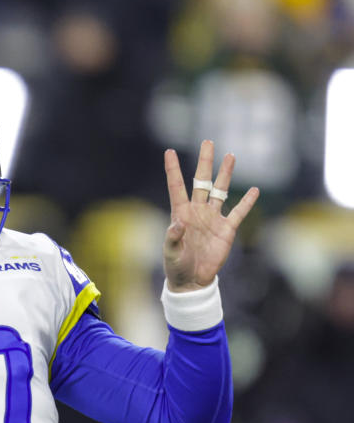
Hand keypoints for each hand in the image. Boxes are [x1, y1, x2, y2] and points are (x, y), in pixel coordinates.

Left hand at [163, 140, 259, 291]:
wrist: (193, 280)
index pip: (176, 186)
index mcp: (180, 213)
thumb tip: (176, 224)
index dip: (173, 169)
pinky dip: (247, 201)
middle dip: (205, 162)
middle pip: (201, 181)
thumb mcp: (171, 252)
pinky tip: (254, 189)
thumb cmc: (177, 266)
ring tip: (230, 155)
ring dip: (225, 174)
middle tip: (208, 142)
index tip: (169, 151)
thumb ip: (172, 238)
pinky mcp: (227, 229)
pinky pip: (239, 212)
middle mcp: (197, 211)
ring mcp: (213, 218)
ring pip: (220, 190)